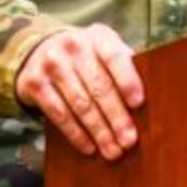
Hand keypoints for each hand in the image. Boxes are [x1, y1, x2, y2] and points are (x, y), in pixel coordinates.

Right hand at [15, 24, 144, 160]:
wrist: (38, 50)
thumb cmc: (86, 57)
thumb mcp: (105, 51)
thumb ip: (124, 67)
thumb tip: (153, 97)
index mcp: (99, 37)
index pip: (115, 57)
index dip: (127, 80)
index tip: (139, 104)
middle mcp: (73, 46)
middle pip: (99, 88)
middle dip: (116, 118)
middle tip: (129, 141)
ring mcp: (51, 64)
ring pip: (80, 104)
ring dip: (99, 131)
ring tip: (113, 150)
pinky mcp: (34, 83)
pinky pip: (58, 114)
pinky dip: (76, 133)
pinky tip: (89, 147)